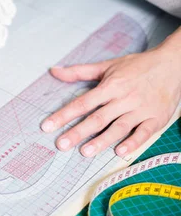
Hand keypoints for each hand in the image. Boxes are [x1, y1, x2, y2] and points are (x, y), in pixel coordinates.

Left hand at [41, 35, 180, 156]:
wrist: (175, 63)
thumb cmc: (138, 66)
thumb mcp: (108, 66)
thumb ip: (79, 71)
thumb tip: (54, 71)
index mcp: (111, 86)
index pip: (82, 103)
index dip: (64, 114)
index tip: (47, 126)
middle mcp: (124, 98)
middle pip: (98, 118)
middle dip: (78, 132)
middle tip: (61, 144)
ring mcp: (141, 109)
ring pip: (119, 127)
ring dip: (102, 140)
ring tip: (85, 152)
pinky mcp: (156, 118)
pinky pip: (144, 132)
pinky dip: (133, 142)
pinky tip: (119, 151)